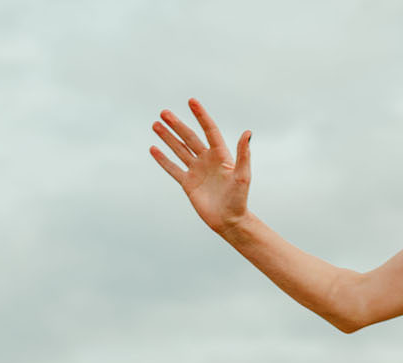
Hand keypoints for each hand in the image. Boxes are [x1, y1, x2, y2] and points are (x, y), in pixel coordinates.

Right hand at [150, 98, 252, 235]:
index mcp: (221, 155)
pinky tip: (154, 149)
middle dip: (177, 125)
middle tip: (164, 112)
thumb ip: (243, 154)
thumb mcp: (243, 176)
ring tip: (156, 124)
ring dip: (168, 137)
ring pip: (179, 150)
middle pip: (190, 137)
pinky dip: (163, 159)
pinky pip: (173, 168)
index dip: (201, 116)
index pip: (209, 130)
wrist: (229, 221)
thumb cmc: (239, 199)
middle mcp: (207, 160)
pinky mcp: (188, 183)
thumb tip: (247, 133)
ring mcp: (196, 171)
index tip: (191, 101)